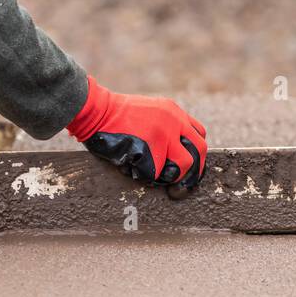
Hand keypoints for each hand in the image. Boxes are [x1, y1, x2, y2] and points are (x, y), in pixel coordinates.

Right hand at [66, 76, 206, 188]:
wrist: (96, 111)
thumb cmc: (114, 115)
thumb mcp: (148, 110)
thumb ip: (164, 124)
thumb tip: (172, 151)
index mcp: (173, 112)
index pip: (199, 134)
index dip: (195, 153)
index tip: (187, 166)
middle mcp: (173, 122)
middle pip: (199, 151)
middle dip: (193, 172)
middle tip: (182, 186)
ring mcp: (163, 136)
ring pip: (183, 165)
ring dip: (171, 176)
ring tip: (156, 176)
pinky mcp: (149, 149)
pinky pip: (156, 174)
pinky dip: (146, 176)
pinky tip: (133, 169)